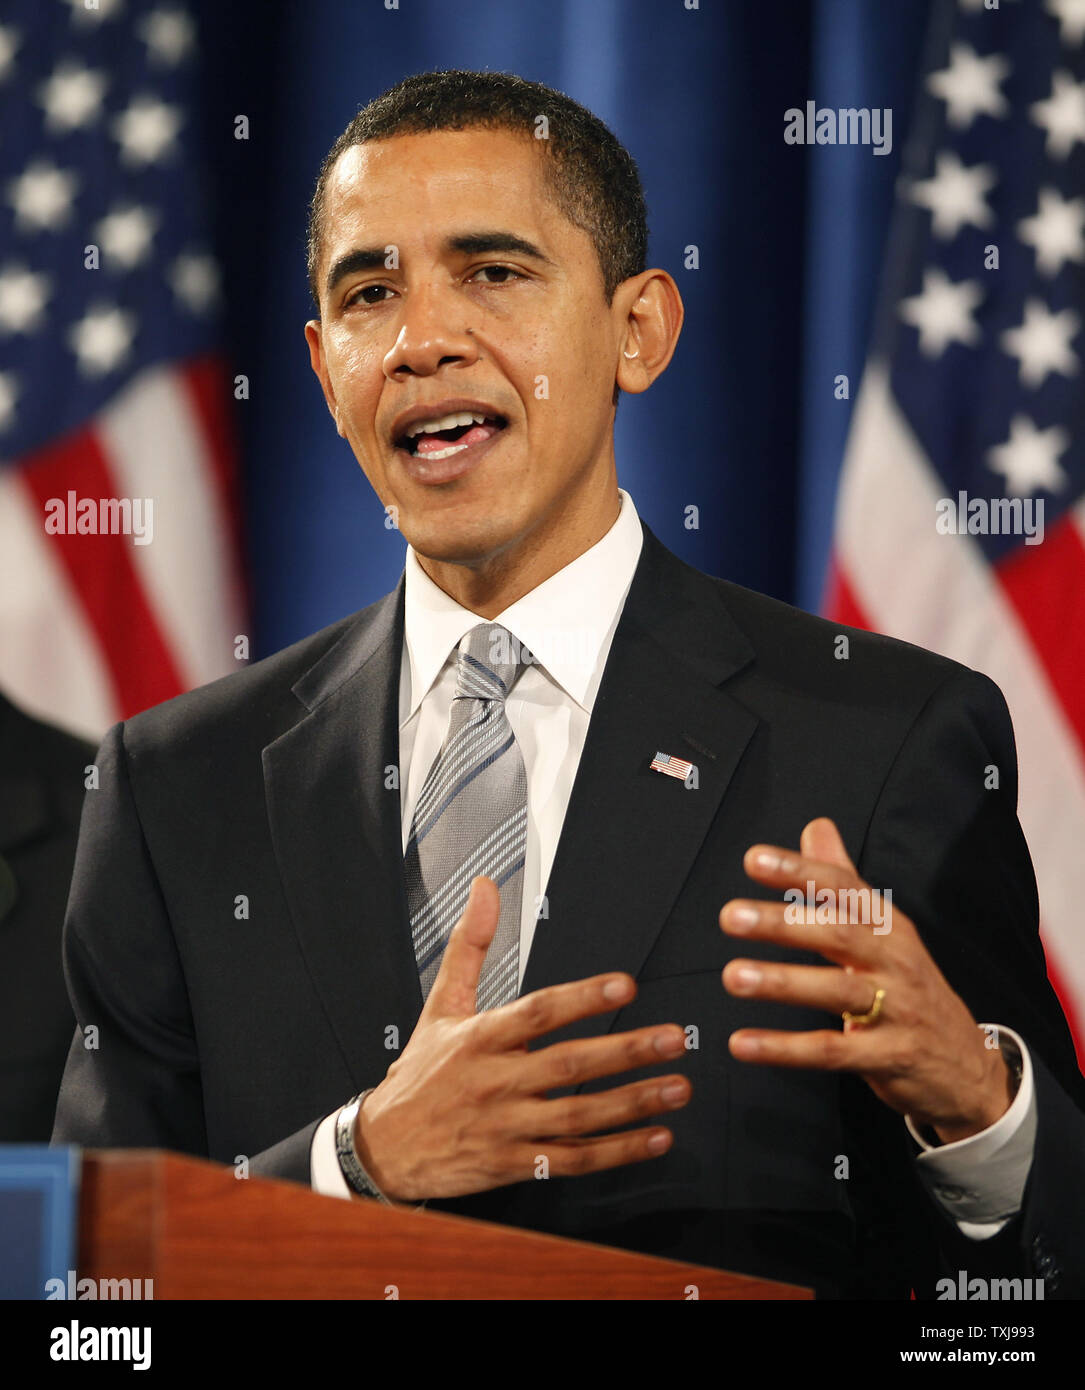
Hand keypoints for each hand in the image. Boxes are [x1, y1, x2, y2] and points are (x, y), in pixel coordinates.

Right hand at [355, 876, 690, 1200]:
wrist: (386, 1147)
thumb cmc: (421, 1074)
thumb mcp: (440, 1005)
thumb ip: (469, 945)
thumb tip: (484, 889)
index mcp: (479, 1038)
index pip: (537, 1013)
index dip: (582, 998)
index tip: (625, 985)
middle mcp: (495, 1082)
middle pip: (567, 1065)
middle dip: (625, 1051)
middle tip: (672, 1039)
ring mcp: (506, 1127)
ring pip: (578, 1116)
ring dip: (633, 1103)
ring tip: (678, 1087)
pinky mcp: (515, 1165)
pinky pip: (573, 1160)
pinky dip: (618, 1152)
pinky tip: (656, 1137)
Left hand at [720, 818, 1016, 1142]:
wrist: (966, 1065)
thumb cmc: (910, 987)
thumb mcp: (885, 931)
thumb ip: (843, 881)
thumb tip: (816, 826)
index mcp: (888, 926)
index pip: (844, 887)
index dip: (800, 871)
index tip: (754, 859)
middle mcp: (895, 962)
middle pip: (840, 935)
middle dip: (783, 924)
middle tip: (731, 916)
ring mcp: (896, 1010)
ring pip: (836, 992)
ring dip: (781, 983)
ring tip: (732, 976)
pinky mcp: (887, 1057)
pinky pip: (831, 1051)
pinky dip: (785, 1048)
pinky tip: (742, 1043)